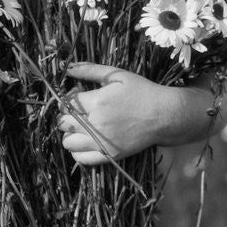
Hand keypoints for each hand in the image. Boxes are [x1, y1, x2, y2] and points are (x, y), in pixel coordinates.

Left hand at [58, 62, 177, 165]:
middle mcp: (96, 124)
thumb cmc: (141, 91)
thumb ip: (90, 70)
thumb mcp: (117, 75)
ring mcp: (101, 142)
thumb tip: (67, 67)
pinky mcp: (108, 155)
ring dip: (70, 133)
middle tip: (77, 110)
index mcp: (96, 102)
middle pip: (63, 123)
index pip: (65, 103)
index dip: (67, 97)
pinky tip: (86, 140)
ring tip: (81, 126)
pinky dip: (78, 151)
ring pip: (68, 143)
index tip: (77, 94)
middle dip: (65, 115)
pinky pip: (81, 159)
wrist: (163, 115)